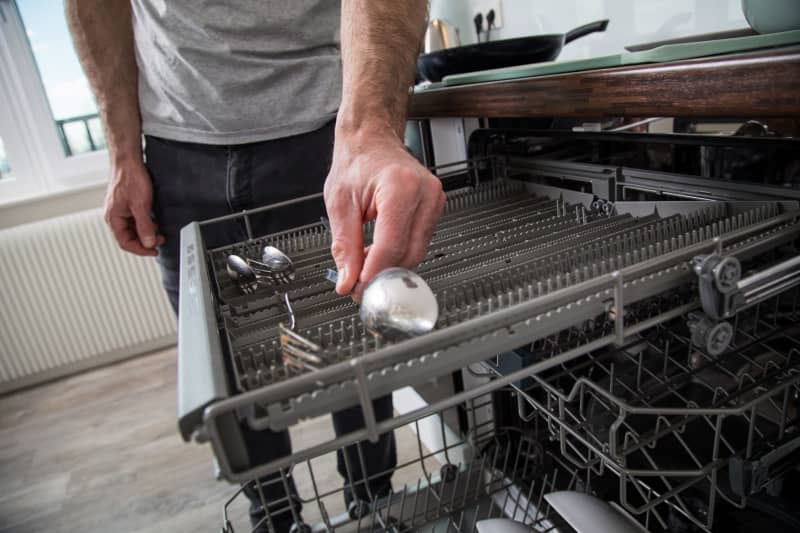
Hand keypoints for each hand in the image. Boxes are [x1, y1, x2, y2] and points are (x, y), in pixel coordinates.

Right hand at [104, 158, 163, 255]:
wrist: (128, 160)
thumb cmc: (130, 178)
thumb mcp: (141, 205)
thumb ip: (145, 226)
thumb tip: (149, 242)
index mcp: (113, 218)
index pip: (124, 243)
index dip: (140, 250)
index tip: (154, 251)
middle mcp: (115, 216)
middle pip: (129, 237)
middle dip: (145, 241)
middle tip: (160, 241)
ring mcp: (121, 210)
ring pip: (133, 229)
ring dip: (146, 233)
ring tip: (159, 232)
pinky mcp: (127, 205)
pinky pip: (135, 220)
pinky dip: (146, 224)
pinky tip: (155, 222)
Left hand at [324, 133, 445, 295]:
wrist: (372, 140)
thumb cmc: (358, 161)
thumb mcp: (340, 204)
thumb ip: (345, 246)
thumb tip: (347, 280)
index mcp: (400, 188)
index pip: (391, 246)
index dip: (373, 274)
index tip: (357, 289)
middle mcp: (425, 193)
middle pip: (408, 253)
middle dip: (382, 274)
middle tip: (357, 285)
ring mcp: (434, 201)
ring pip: (416, 252)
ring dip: (390, 265)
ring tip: (364, 264)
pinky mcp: (436, 208)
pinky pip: (420, 243)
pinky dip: (399, 254)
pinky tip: (379, 251)